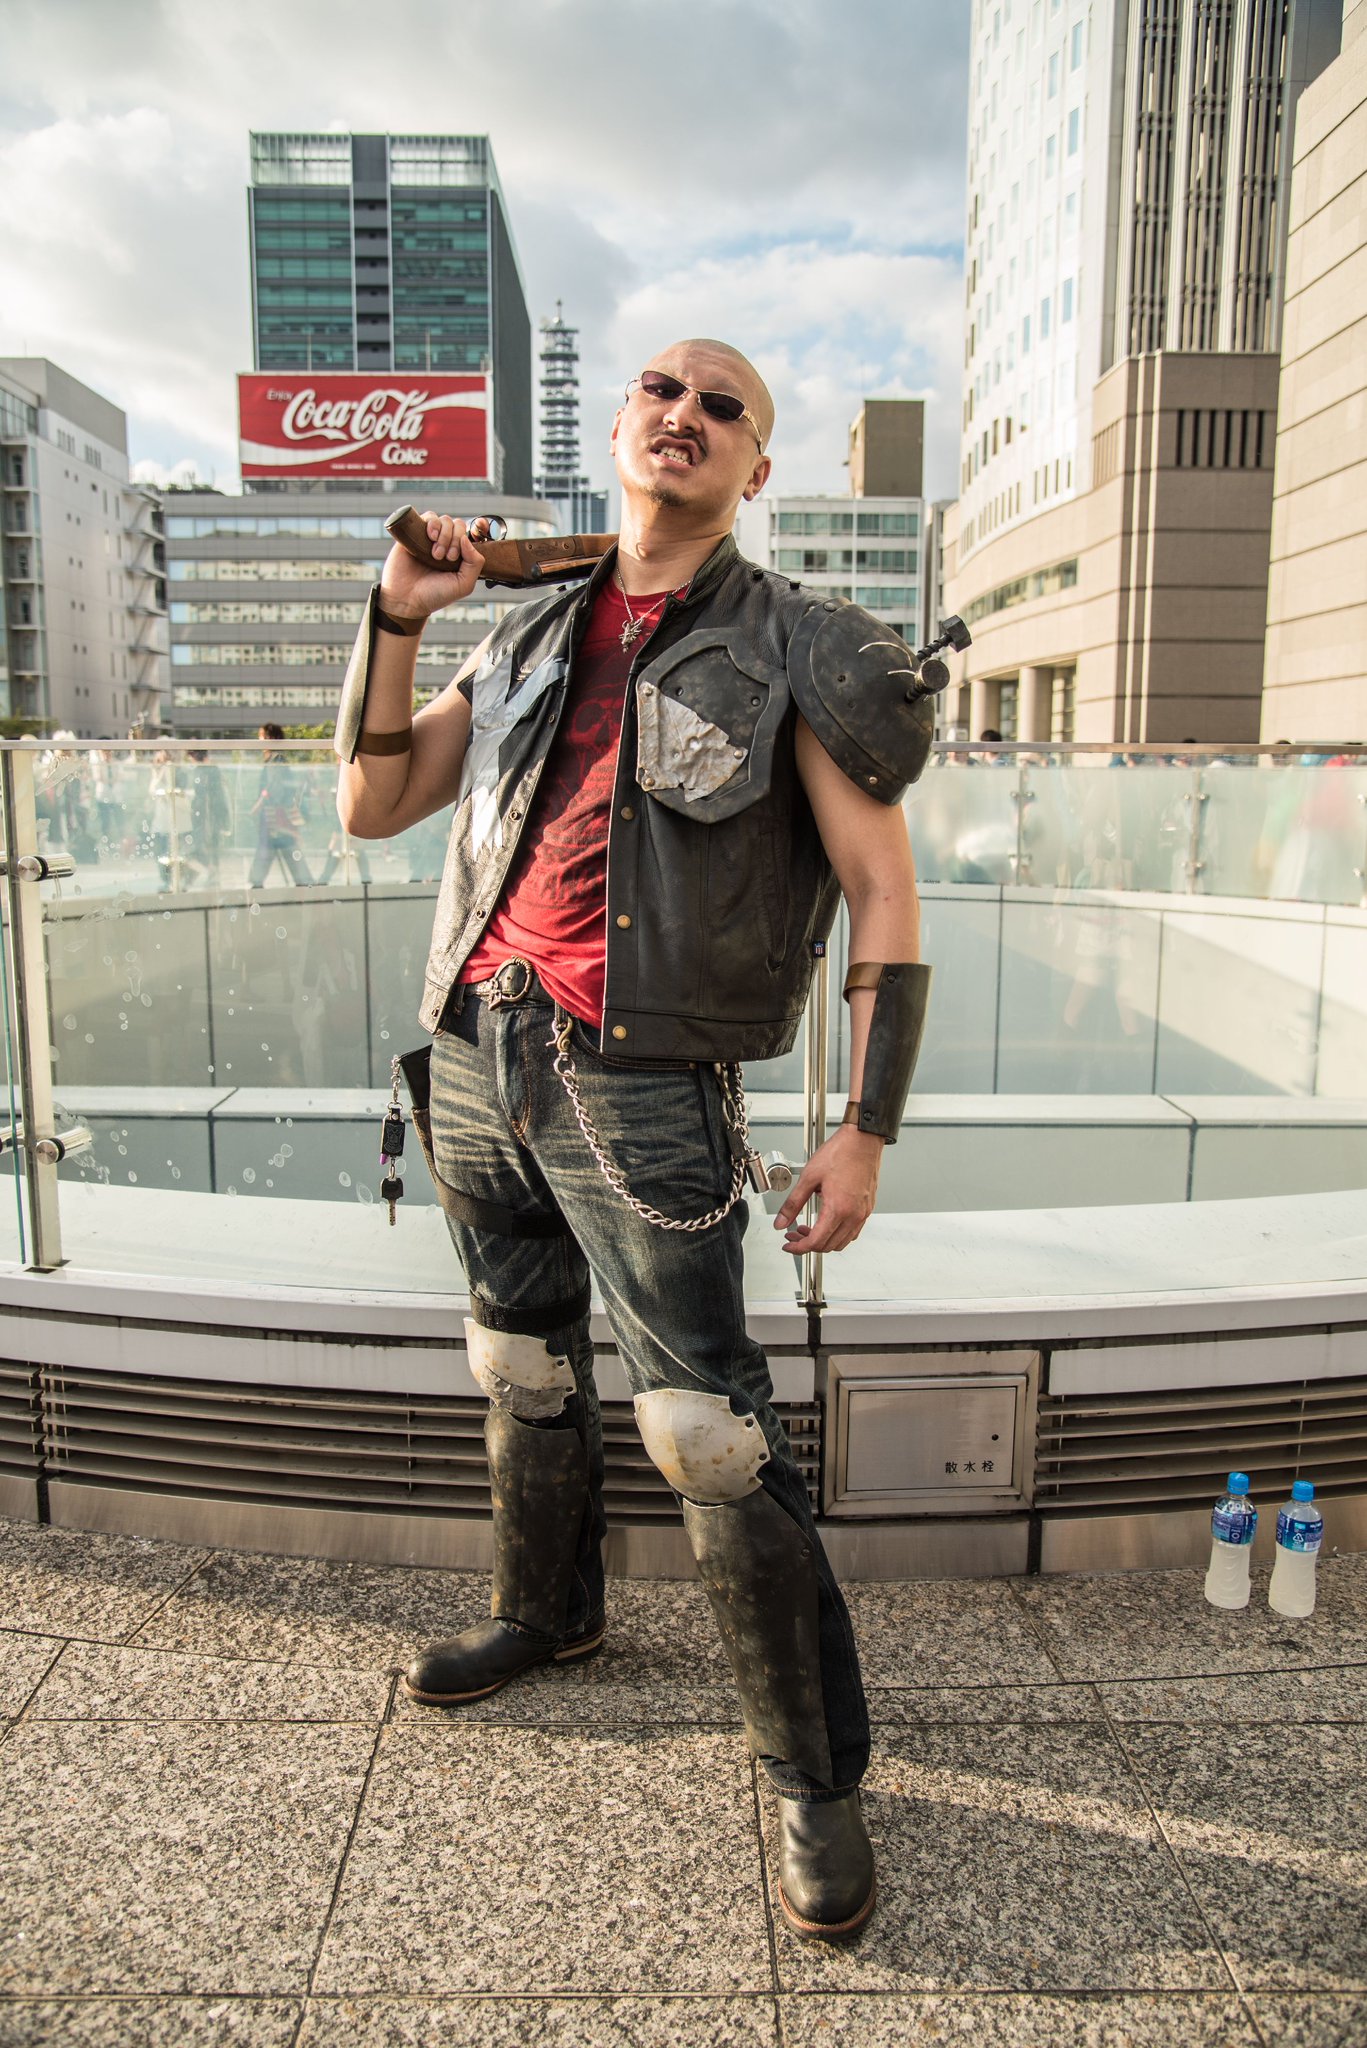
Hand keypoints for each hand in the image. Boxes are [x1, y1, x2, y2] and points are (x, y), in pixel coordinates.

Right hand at [378, 511, 490, 620]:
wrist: (406, 599)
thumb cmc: (435, 595)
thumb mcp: (463, 585)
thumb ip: (474, 563)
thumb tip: (467, 538)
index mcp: (459, 555)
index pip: (470, 534)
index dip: (475, 531)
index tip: (468, 544)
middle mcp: (445, 544)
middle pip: (457, 525)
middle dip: (455, 539)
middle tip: (447, 558)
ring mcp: (429, 538)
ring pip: (444, 520)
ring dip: (444, 534)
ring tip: (436, 554)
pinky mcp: (414, 534)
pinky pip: (427, 516)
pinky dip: (432, 522)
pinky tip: (431, 537)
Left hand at [773, 1125, 882, 1254]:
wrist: (863, 1139)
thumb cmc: (841, 1152)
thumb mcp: (809, 1177)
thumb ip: (792, 1204)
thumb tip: (780, 1222)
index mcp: (838, 1209)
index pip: (816, 1242)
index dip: (798, 1248)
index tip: (789, 1245)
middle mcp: (853, 1215)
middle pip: (828, 1246)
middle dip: (808, 1244)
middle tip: (794, 1234)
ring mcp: (863, 1213)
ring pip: (842, 1242)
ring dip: (823, 1240)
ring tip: (808, 1228)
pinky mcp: (867, 1208)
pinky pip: (853, 1232)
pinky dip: (838, 1234)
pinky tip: (827, 1222)